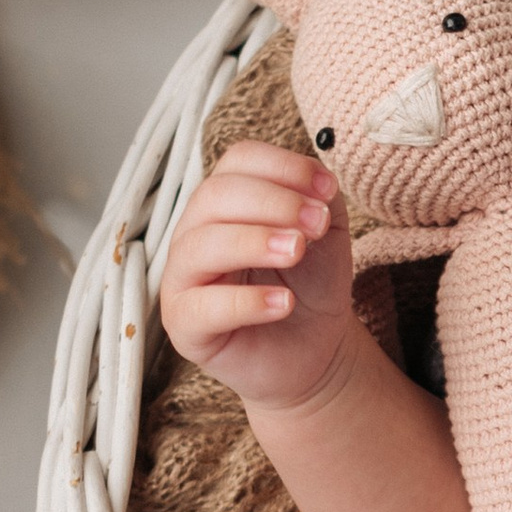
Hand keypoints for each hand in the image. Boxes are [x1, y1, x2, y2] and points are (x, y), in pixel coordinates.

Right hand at [161, 142, 355, 412]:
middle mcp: (196, 232)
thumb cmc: (308, 286)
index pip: (237, 162)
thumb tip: (317, 181)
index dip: (282, 167)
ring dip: (255, 242)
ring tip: (298, 252)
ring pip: (201, 246)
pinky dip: (245, 301)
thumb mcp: (326, 234)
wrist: (315, 349)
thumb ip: (321, 201)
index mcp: (226, 202)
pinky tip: (283, 303)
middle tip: (316, 224)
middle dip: (273, 203)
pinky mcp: (186, 325)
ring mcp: (185, 278)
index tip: (326, 189)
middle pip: (214, 196)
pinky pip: (202, 307)